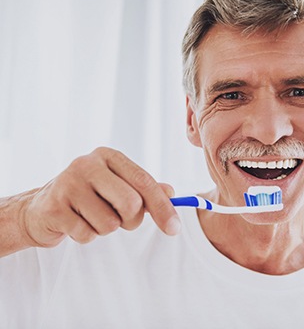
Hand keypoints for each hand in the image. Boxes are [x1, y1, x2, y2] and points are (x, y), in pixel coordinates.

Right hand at [20, 147, 180, 247]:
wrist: (41, 209)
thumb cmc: (88, 197)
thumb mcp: (117, 186)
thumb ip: (144, 189)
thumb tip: (172, 193)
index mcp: (108, 156)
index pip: (144, 181)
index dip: (163, 207)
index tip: (174, 228)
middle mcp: (87, 164)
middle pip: (131, 203)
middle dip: (131, 220)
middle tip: (120, 219)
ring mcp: (67, 184)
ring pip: (110, 224)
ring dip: (106, 228)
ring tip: (91, 217)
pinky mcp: (53, 207)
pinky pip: (88, 235)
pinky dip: (87, 235)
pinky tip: (75, 223)